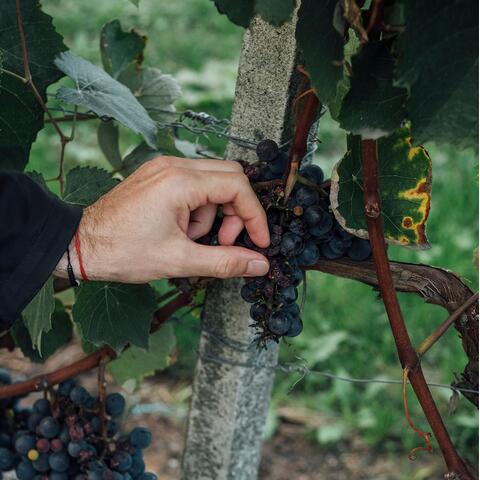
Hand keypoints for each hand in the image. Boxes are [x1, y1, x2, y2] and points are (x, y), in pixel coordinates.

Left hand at [55, 157, 269, 282]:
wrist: (80, 245)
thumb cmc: (122, 251)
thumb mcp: (179, 260)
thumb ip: (225, 261)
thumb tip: (260, 264)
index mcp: (181, 181)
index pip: (238, 187)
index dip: (255, 216)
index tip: (259, 242)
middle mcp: (174, 166)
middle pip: (230, 178)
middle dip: (236, 212)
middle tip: (224, 242)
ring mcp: (164, 168)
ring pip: (212, 182)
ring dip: (213, 214)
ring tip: (191, 240)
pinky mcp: (157, 177)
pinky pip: (193, 186)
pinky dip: (198, 209)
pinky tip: (180, 230)